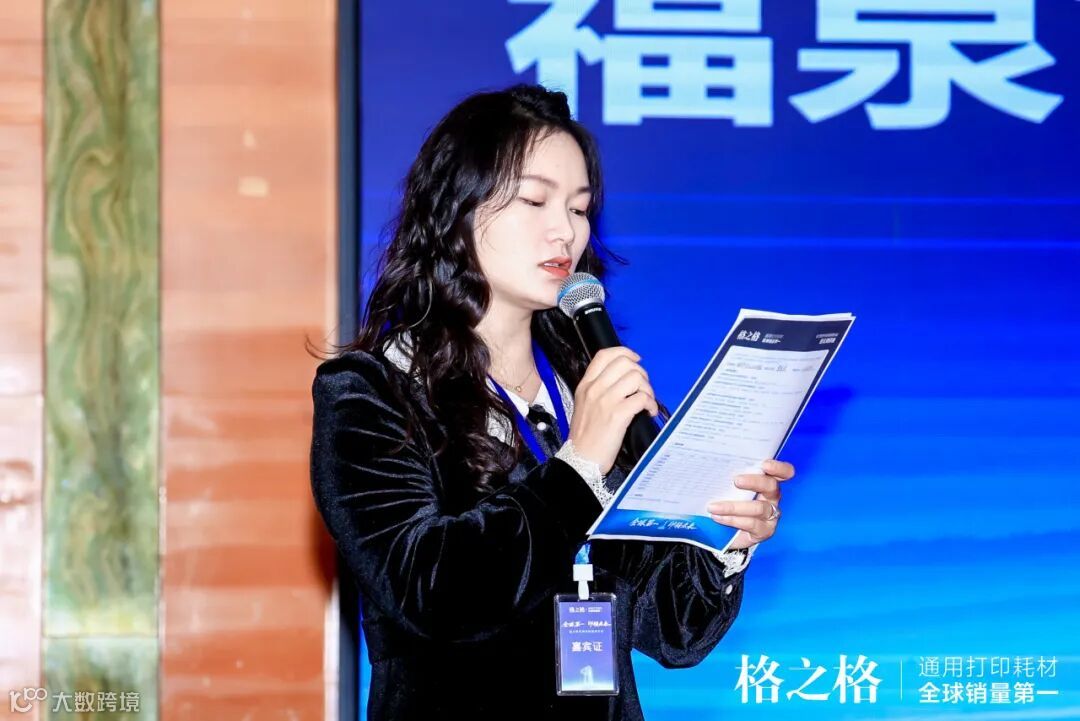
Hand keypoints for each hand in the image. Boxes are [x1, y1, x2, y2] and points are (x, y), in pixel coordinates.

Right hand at [568, 346, 658, 474]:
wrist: (580, 459)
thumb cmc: (585, 436)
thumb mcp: (584, 405)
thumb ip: (598, 389)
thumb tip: (622, 380)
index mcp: (585, 385)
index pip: (604, 355)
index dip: (624, 352)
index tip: (636, 361)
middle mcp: (594, 389)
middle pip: (624, 363)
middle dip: (641, 372)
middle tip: (643, 388)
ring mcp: (606, 401)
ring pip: (635, 377)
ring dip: (648, 388)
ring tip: (647, 401)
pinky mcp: (617, 415)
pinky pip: (642, 398)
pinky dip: (650, 404)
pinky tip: (649, 412)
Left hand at [706, 459, 793, 549]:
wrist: (724, 533)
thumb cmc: (727, 502)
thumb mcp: (728, 487)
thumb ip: (728, 477)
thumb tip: (713, 467)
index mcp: (766, 482)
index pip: (783, 472)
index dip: (779, 468)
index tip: (765, 465)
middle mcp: (772, 497)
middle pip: (772, 486)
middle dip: (754, 482)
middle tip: (736, 480)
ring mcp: (771, 515)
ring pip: (759, 508)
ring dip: (734, 507)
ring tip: (714, 507)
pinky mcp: (765, 531)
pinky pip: (752, 524)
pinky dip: (733, 520)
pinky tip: (718, 518)